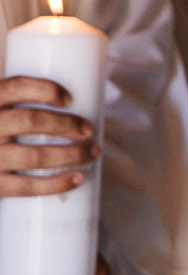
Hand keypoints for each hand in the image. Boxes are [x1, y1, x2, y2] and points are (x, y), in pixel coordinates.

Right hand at [0, 77, 98, 196]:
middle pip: (30, 120)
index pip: (15, 87)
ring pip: (34, 156)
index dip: (46, 89)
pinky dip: (57, 183)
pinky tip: (78, 178)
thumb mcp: (6, 114)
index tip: (70, 100)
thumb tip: (89, 91)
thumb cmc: (3, 133)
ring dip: (71, 154)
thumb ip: (28, 105)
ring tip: (93, 152)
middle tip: (88, 130)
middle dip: (66, 124)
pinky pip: (27, 187)